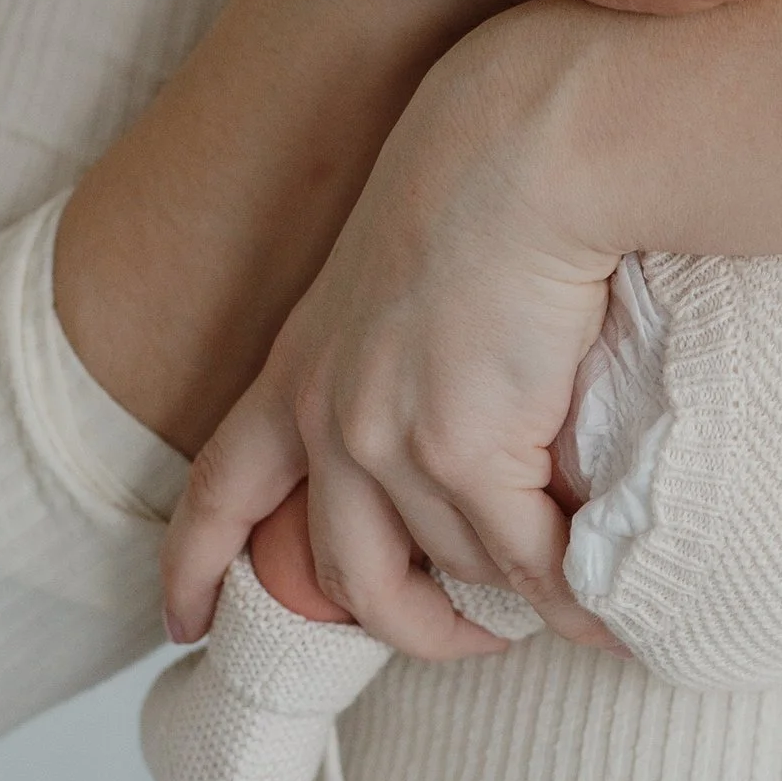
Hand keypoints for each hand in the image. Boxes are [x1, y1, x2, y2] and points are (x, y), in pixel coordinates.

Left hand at [162, 10, 624, 659]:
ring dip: (508, 602)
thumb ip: (400, 346)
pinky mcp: (468, 452)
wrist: (526, 143)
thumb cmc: (483, 174)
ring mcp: (394, 443)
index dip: (194, 566)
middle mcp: (331, 418)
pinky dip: (567, 599)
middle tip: (463, 637)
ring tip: (564, 605)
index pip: (219, 488)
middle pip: (342, 574)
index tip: (180, 625)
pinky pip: (524, 561)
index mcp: (300, 366)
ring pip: (453, 568)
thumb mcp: (401, 266)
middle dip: (404, 623)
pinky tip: (601, 612)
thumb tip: (464, 410)